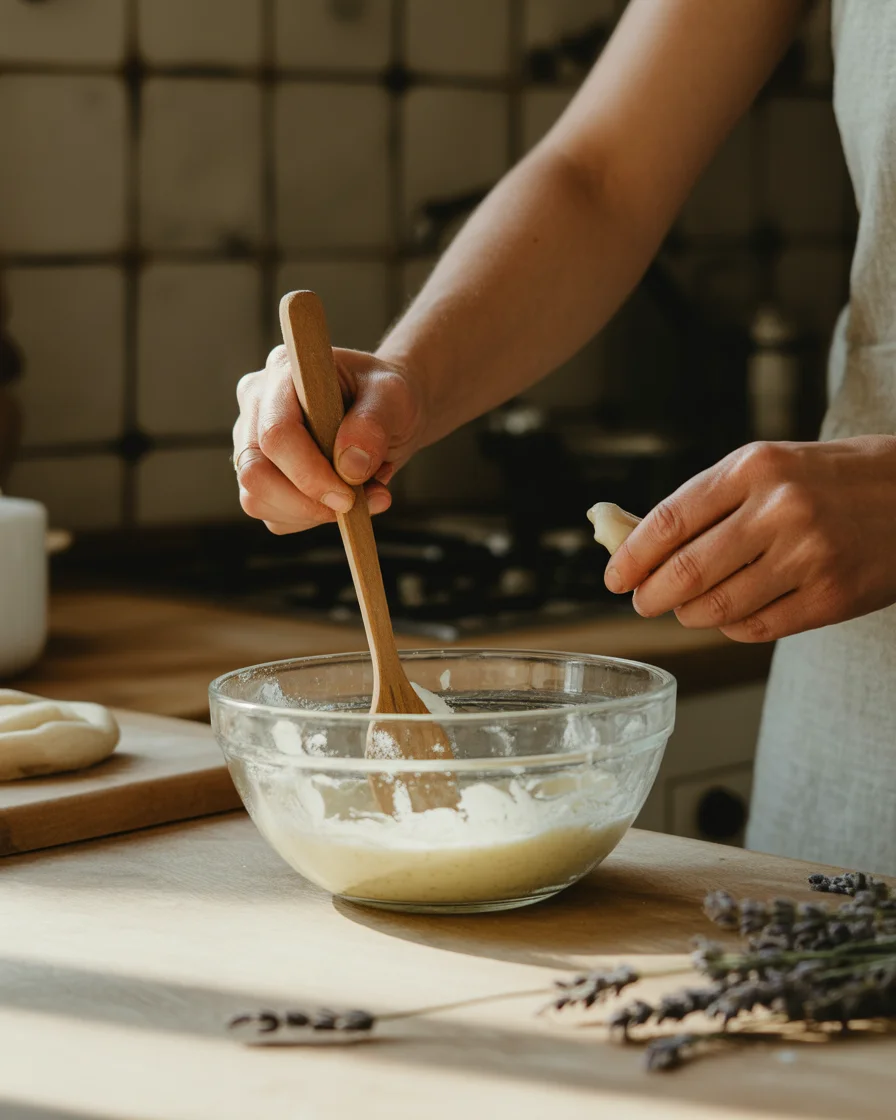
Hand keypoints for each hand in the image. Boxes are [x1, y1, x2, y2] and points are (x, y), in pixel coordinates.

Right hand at [233, 346, 424, 534]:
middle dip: (306, 501)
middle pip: (255, 472)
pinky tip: (343, 498)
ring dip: (313, 513)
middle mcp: (257, 406)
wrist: (388, 414)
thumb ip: (374, 424)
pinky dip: (313, 518)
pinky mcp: (261, 477)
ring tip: (361, 495)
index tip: (348, 496)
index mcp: (283, 373)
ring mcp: (252, 444)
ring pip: (257, 500)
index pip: (276, 433)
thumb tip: (349, 467)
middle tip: (352, 506)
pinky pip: (274, 515)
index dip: (309, 472)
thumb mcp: (394, 396)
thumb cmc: (387, 397)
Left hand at [603, 437, 895, 642]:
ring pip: (717, 607)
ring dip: (690, 615)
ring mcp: (808, 556)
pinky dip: (732, 628)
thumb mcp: (768, 467)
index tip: (614, 578)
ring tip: (688, 608)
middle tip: (643, 603)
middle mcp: (779, 509)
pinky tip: (732, 615)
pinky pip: (757, 628)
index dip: (631, 556)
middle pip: (686, 572)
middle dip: (651, 596)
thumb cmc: (827, 480)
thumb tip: (637, 544)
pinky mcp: (832, 597)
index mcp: (753, 468)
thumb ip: (707, 502)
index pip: (669, 520)